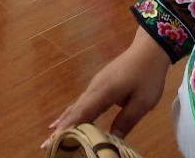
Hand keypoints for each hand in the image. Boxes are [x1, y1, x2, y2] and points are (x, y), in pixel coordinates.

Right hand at [44, 33, 170, 145]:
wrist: (148, 49)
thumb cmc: (148, 75)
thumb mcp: (143, 102)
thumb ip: (126, 120)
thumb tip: (113, 139)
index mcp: (104, 92)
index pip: (83, 113)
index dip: (68, 128)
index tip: (54, 140)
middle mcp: (95, 88)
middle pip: (75, 110)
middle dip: (60, 128)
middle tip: (46, 145)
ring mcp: (95, 84)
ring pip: (76, 105)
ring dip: (64, 121)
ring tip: (51, 136)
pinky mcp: (99, 84)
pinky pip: (82, 101)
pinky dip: (72, 112)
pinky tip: (65, 118)